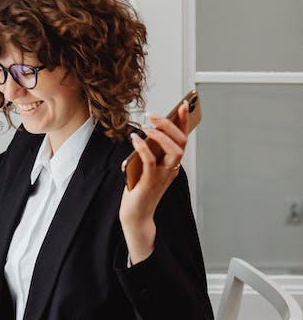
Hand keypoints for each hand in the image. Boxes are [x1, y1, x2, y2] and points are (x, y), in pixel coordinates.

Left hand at [119, 103, 189, 263]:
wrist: (136, 214)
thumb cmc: (140, 188)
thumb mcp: (148, 165)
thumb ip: (151, 151)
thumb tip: (148, 129)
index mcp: (172, 164)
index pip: (182, 139)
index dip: (185, 122)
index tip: (184, 104)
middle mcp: (171, 169)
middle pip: (180, 143)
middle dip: (170, 125)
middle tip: (153, 115)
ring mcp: (162, 177)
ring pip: (173, 152)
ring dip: (161, 136)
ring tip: (147, 126)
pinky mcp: (149, 183)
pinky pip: (150, 162)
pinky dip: (144, 148)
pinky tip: (135, 138)